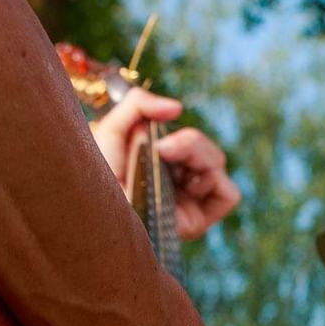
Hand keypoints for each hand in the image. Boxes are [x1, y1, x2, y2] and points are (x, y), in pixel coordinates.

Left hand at [89, 87, 238, 239]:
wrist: (95, 211)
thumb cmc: (95, 177)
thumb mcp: (110, 129)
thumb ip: (139, 103)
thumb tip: (178, 107)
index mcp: (159, 164)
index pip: (187, 140)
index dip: (178, 134)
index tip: (156, 138)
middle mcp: (176, 184)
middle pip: (207, 149)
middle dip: (189, 142)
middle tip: (162, 149)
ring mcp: (188, 204)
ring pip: (218, 163)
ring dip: (198, 156)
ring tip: (169, 165)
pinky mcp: (198, 222)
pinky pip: (229, 194)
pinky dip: (213, 182)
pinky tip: (186, 186)